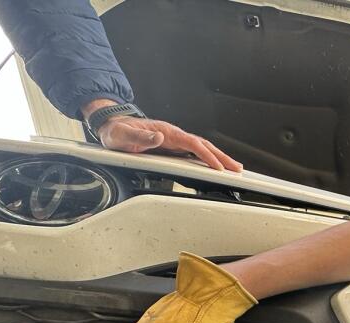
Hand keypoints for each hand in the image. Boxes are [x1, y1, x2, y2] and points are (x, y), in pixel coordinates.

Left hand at [82, 99, 241, 171]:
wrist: (112, 126)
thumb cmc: (117, 132)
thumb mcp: (122, 136)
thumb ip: (139, 137)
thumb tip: (158, 138)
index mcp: (166, 132)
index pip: (193, 143)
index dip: (206, 155)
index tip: (218, 167)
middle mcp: (173, 135)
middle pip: (204, 145)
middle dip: (222, 157)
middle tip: (238, 169)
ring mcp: (174, 141)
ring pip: (202, 148)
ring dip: (219, 158)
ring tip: (233, 168)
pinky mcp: (173, 147)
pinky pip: (195, 153)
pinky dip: (208, 159)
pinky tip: (215, 166)